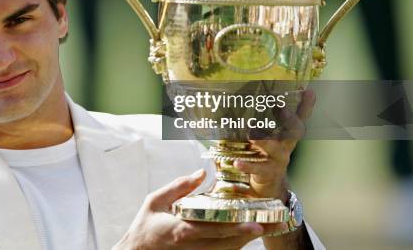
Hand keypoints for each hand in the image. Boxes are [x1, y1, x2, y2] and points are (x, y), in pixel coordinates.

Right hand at [114, 169, 288, 249]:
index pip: (214, 229)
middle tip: (277, 223)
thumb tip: (201, 173)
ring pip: (229, 248)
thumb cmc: (145, 224)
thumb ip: (178, 187)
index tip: (256, 223)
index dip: (237, 228)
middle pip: (230, 242)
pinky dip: (237, 241)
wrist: (138, 249)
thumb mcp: (155, 200)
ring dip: (249, 238)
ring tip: (270, 226)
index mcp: (182, 230)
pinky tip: (249, 231)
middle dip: (254, 233)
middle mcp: (193, 245)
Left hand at [234, 90, 315, 199]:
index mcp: (286, 134)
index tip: (308, 91)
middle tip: (280, 106)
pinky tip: (236, 162)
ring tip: (250, 132)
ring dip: (263, 139)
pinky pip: (258, 168)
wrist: (268, 184)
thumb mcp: (265, 135)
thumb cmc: (264, 153)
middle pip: (294, 132)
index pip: (299, 117)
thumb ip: (260, 120)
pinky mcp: (268, 173)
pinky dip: (247, 166)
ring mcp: (279, 160)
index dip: (305, 106)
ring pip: (275, 148)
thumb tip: (248, 99)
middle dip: (289, 119)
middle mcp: (286, 146)